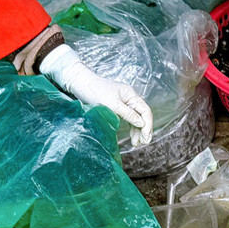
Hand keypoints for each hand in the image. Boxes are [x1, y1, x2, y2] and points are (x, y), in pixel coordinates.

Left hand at [39, 43, 154, 145]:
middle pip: (142, 116)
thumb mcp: (112, 104)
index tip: (145, 137)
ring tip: (136, 143)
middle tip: (142, 143)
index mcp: (131, 95)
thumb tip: (141, 123)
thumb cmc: (95, 91)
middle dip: (144, 130)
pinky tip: (131, 136)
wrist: (81, 84)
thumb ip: (128, 114)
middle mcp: (129, 98)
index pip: (145, 111)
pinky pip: (128, 119)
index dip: (148, 125)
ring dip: (137, 131)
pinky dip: (131, 128)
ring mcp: (124, 102)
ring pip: (136, 119)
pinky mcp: (117, 107)